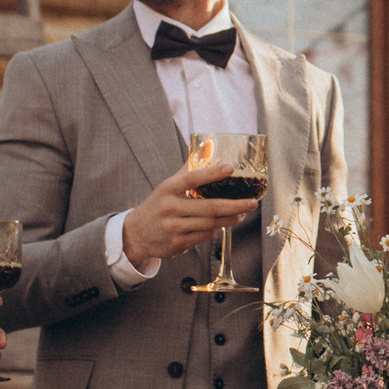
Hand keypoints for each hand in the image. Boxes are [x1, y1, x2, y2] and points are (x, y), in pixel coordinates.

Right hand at [123, 162, 258, 263]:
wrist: (135, 234)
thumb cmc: (158, 205)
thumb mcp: (169, 185)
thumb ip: (189, 167)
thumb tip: (209, 145)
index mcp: (168, 189)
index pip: (192, 178)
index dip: (212, 173)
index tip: (230, 168)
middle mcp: (170, 208)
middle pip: (209, 207)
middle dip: (235, 206)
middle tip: (252, 203)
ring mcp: (173, 227)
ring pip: (210, 224)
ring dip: (230, 219)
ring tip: (242, 213)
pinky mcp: (177, 243)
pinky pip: (204, 236)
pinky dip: (215, 230)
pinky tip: (222, 224)